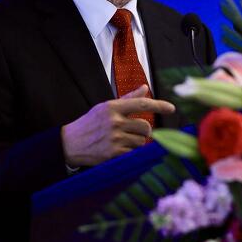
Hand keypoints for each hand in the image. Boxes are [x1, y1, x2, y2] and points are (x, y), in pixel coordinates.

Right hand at [60, 85, 175, 166]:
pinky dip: (131, 153)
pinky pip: (134, 153)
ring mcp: (114, 138)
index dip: (160, 105)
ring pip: (141, 141)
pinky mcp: (112, 154)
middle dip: (145, 132)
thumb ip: (128, 99)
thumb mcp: (106, 107)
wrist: (69, 143)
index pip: (142, 104)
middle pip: (146, 127)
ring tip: (124, 141)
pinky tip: (121, 150)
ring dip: (137, 143)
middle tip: (136, 133)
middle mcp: (114, 121)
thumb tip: (145, 88)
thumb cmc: (90, 123)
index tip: (172, 108)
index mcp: (112, 107)